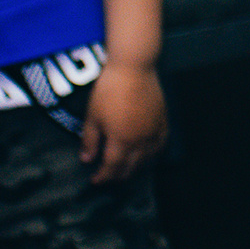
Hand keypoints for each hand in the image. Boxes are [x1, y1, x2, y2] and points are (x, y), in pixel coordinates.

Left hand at [81, 61, 168, 183]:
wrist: (134, 68)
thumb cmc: (109, 90)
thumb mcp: (92, 116)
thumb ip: (90, 140)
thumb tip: (86, 159)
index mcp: (121, 140)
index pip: (112, 167)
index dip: (103, 176)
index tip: (95, 181)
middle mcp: (140, 140)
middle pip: (131, 166)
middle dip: (119, 176)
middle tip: (109, 178)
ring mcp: (154, 131)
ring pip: (148, 158)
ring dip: (136, 168)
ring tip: (127, 170)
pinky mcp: (162, 121)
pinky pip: (161, 144)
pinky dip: (154, 154)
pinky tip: (149, 155)